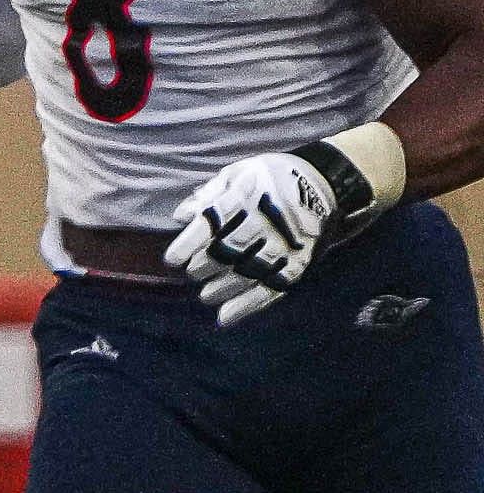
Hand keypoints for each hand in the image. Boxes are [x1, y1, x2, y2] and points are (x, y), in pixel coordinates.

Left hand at [163, 150, 339, 325]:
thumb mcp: (237, 174)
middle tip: (194, 273)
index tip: (172, 260)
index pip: (212, 222)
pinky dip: (248, 304)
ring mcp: (285, 242)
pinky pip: (273, 286)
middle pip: (229, 249)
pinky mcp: (299, 260)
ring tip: (206, 295)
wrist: (321, 182)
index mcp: (245, 195)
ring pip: (249, 271)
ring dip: (223, 288)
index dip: (189, 243)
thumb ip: (208, 195)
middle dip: (205, 266)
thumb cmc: (268, 179)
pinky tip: (226, 317)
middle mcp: (265, 220)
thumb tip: (180, 217)